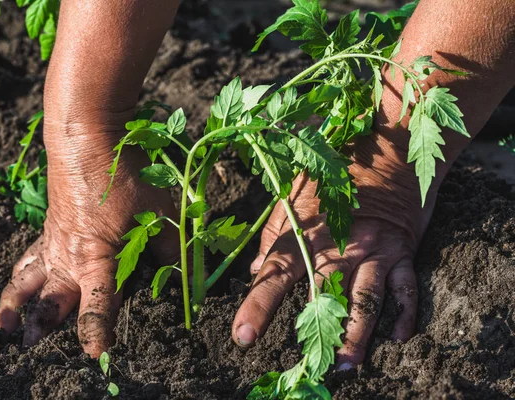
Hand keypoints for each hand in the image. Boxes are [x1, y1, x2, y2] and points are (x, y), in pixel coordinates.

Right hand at [0, 113, 178, 357]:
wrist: (86, 135)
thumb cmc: (124, 174)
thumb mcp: (160, 212)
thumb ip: (174, 248)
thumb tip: (189, 274)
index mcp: (96, 258)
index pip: (96, 305)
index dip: (96, 332)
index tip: (97, 355)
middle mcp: (68, 256)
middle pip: (52, 298)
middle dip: (42, 324)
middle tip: (30, 347)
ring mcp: (54, 240)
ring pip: (28, 280)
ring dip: (16, 305)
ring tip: (5, 328)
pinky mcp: (49, 225)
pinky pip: (28, 256)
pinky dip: (19, 274)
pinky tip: (18, 280)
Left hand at [232, 132, 436, 367]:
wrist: (385, 149)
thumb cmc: (331, 171)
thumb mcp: (292, 194)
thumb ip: (273, 233)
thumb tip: (255, 272)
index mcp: (305, 234)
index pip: (274, 275)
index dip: (257, 307)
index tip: (243, 336)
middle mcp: (338, 246)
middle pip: (323, 296)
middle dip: (316, 332)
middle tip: (312, 365)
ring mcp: (373, 250)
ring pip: (365, 299)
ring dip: (358, 333)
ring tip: (349, 363)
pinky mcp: (402, 250)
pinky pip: (405, 287)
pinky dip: (404, 313)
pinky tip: (399, 337)